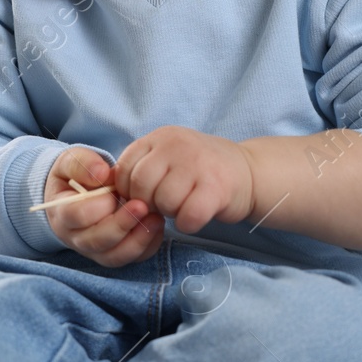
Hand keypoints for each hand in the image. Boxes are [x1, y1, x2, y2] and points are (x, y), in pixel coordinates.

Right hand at [44, 147, 164, 267]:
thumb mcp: (72, 161)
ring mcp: (94, 251)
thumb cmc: (75, 175)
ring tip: (155, 218)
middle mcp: (75, 237)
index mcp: (62, 213)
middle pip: (97, 241)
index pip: (77, 216)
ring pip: (115, 256)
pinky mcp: (113, 254)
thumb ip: (83, 163)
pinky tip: (156, 225)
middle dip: (122, 224)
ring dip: (138, 239)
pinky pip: (132, 258)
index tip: (115, 189)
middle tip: (142, 205)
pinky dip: (147, 246)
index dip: (99, 204)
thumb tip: (101, 172)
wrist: (78, 191)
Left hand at [114, 126, 254, 234]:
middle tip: (166, 204)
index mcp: (160, 137)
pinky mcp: (217, 187)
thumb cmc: (200, 170)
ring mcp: (198, 164)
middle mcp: (178, 145)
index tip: (144, 197)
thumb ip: (142, 167)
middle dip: (149, 203)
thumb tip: (112, 191)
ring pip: (164, 202)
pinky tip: (196, 215)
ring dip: (171, 212)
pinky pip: (187, 216)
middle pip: (141, 186)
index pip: (125, 167)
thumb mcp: (168, 157)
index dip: (129, 190)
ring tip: (184, 204)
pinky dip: (188, 223)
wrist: (249, 172)